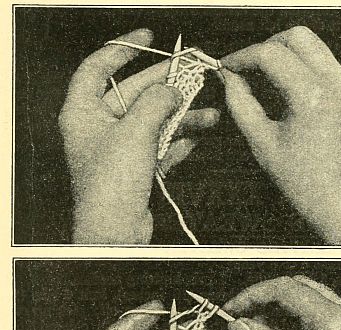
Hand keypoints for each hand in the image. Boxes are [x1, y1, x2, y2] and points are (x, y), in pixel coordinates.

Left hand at [59, 29, 219, 243]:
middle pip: (134, 95)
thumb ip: (156, 103)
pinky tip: (198, 137)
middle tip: (193, 74)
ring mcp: (118, 150)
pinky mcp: (135, 169)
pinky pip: (159, 147)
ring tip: (211, 114)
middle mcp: (98, 128)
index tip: (148, 38)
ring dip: (181, 118)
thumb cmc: (112, 183)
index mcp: (83, 112)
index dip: (122, 48)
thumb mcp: (134, 132)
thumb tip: (171, 89)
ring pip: (152, 122)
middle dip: (165, 86)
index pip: (98, 67)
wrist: (115, 233)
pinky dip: (178, 141)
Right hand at [220, 27, 340, 245]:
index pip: (271, 53)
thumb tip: (231, 80)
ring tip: (274, 90)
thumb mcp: (264, 145)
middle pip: (299, 37)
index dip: (244, 57)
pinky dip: (313, 78)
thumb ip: (242, 105)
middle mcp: (340, 86)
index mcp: (313, 96)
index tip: (231, 68)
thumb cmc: (310, 187)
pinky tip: (301, 105)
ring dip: (292, 61)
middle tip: (252, 68)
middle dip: (270, 46)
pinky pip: (335, 74)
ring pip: (320, 52)